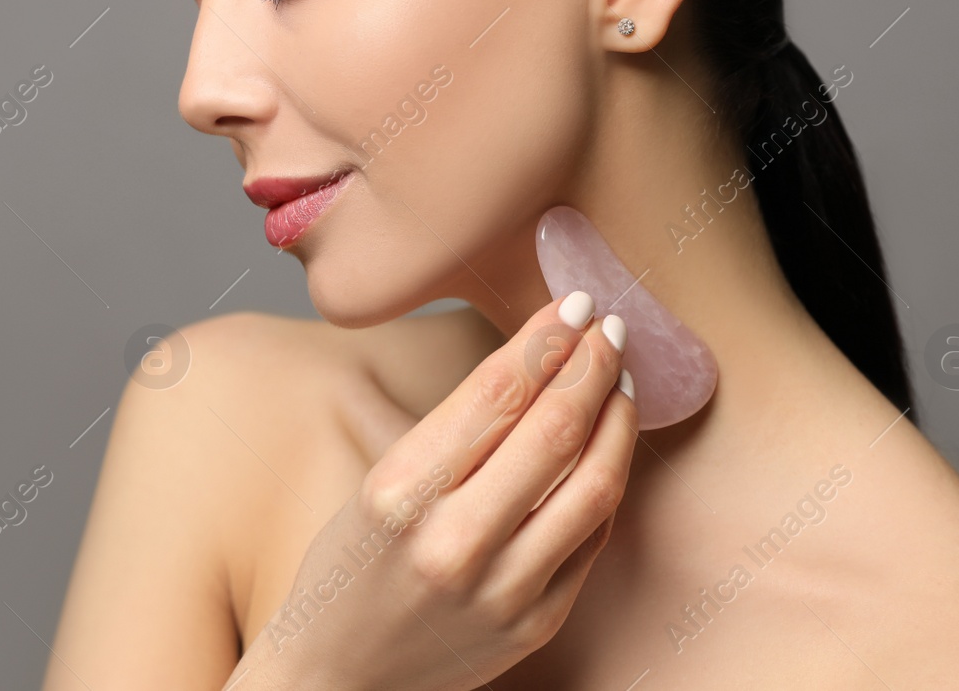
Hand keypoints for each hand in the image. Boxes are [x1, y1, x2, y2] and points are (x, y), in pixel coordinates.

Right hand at [225, 290, 636, 690]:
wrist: (340, 678)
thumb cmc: (351, 568)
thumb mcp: (376, 485)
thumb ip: (454, 433)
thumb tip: (535, 362)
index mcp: (401, 493)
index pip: (497, 392)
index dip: (547, 339)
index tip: (573, 305)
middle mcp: (454, 542)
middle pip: (555, 429)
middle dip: (593, 365)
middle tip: (610, 328)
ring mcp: (502, 590)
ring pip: (594, 484)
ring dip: (617, 419)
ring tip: (619, 381)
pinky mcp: (535, 623)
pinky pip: (591, 537)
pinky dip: (608, 481)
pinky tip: (607, 446)